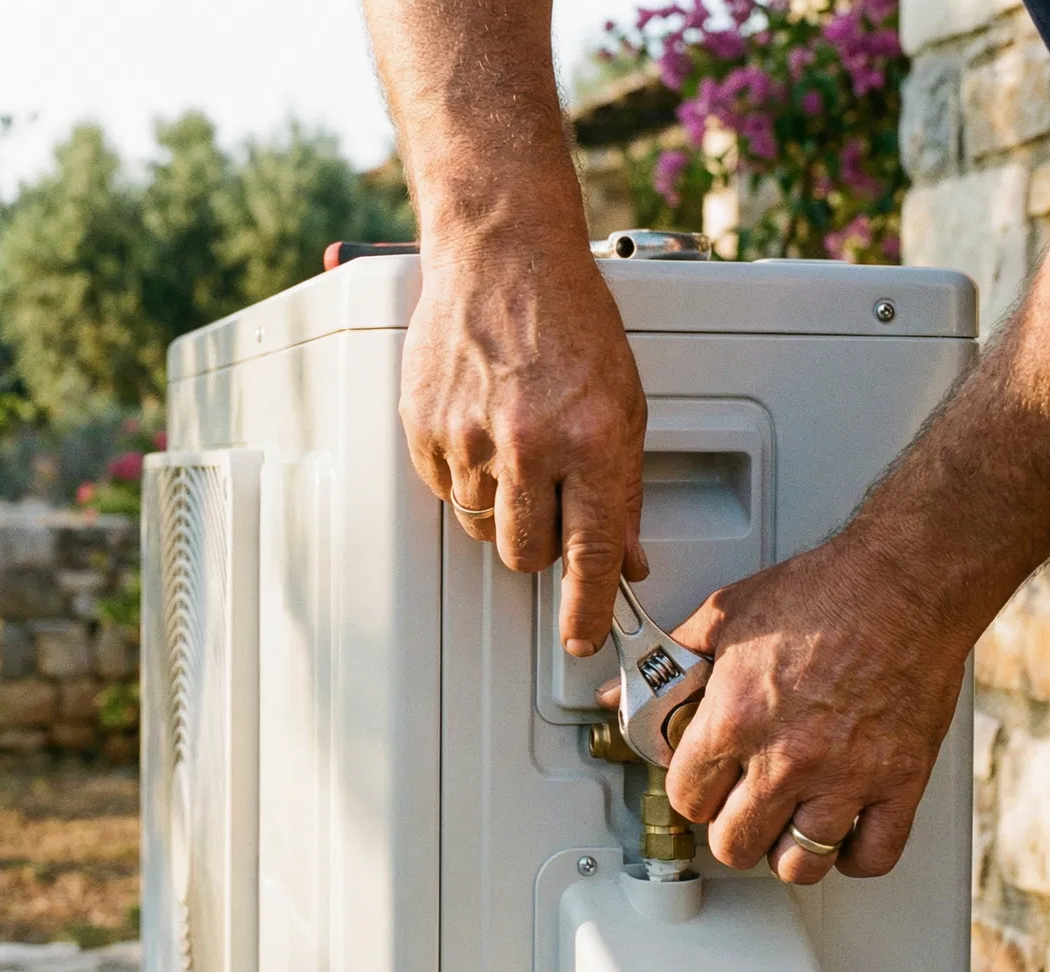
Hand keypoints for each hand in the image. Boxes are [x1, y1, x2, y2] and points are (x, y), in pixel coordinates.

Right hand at [404, 236, 649, 654]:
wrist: (504, 257)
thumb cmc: (569, 319)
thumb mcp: (623, 405)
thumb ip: (622, 488)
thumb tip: (624, 554)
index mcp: (590, 441)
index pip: (590, 554)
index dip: (586, 607)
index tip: (582, 636)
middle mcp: (529, 445)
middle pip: (525, 553)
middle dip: (541, 544)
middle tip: (550, 500)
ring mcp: (470, 438)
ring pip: (482, 526)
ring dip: (501, 506)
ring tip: (514, 447)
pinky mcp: (426, 427)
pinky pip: (445, 489)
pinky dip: (464, 474)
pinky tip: (481, 428)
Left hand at [618, 536, 971, 884]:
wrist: (904, 581)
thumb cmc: (821, 592)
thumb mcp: (724, 617)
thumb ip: (669, 664)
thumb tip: (618, 695)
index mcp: (735, 719)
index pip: (686, 799)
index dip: (690, 792)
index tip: (702, 783)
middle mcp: (786, 758)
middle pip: (735, 844)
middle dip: (729, 829)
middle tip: (738, 807)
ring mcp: (846, 776)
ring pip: (800, 863)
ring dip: (787, 851)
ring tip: (785, 825)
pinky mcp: (899, 781)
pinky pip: (874, 856)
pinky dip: (855, 856)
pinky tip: (843, 834)